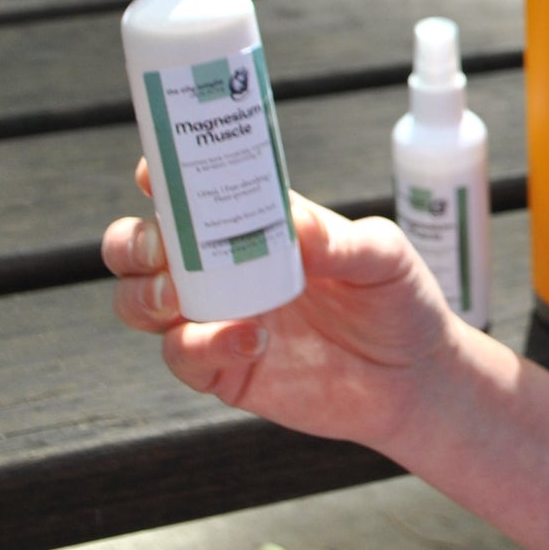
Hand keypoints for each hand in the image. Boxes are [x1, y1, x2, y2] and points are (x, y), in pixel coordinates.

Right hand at [102, 159, 463, 452]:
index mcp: (256, 223)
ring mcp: (217, 318)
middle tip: (163, 247)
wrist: (414, 377)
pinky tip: (247, 340)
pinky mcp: (223, 370)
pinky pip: (182, 357)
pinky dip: (200, 346)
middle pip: (140, 245)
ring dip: (147, 295)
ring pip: (140, 301)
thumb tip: (296, 223)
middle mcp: (224, 267)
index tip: (151, 172)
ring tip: (183, 298)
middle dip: (134, 241)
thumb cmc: (398, 299)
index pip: (192, 190)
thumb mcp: (384, 257)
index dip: (162, 176)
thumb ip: (341, 241)